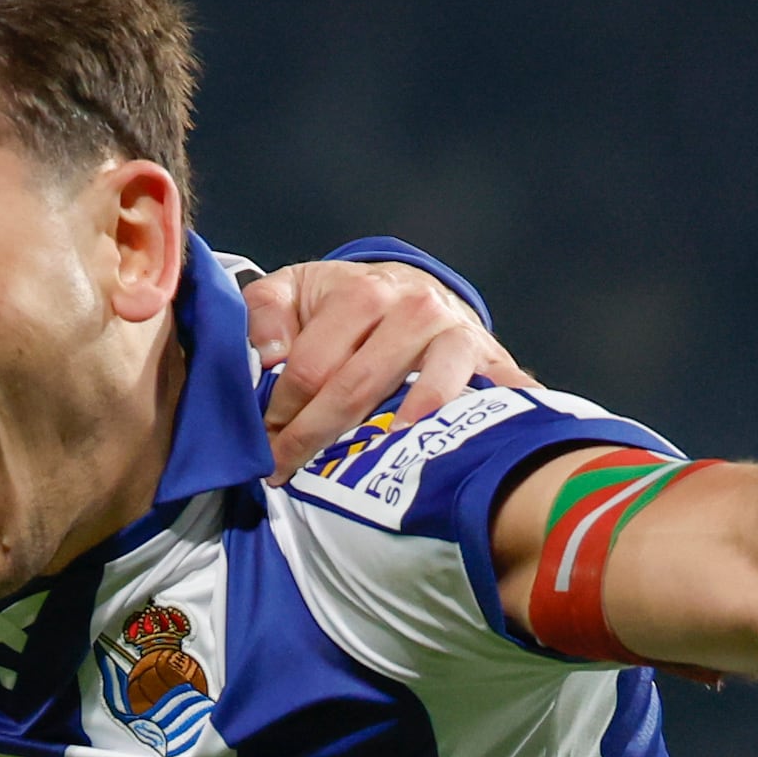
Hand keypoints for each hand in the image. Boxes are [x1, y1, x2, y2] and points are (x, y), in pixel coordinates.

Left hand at [248, 255, 524, 476]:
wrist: (414, 286)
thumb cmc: (346, 300)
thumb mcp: (294, 290)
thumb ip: (263, 313)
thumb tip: (269, 357)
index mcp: (361, 292)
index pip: (310, 366)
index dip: (281, 411)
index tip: (265, 443)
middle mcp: (413, 308)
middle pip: (357, 387)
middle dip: (314, 436)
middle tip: (287, 469)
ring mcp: (455, 334)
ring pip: (423, 393)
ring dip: (394, 435)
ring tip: (368, 464)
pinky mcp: (489, 358)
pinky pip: (494, 393)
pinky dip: (488, 417)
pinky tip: (461, 447)